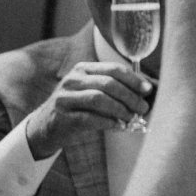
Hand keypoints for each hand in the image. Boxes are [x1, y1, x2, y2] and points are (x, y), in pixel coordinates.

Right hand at [22, 61, 154, 153]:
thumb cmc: (79, 107)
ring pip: (99, 99)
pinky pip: (89, 118)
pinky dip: (108, 122)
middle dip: (130, 96)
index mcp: (83, 69)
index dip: (134, 80)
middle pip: (108, 84)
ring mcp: (64, 97)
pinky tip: (118, 126)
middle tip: (143, 108)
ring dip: (120, 109)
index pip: (113, 69)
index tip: (148, 90)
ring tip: (132, 118)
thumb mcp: (93, 91)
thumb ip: (116, 88)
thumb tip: (148, 89)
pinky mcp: (62, 116)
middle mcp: (72, 80)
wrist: (46, 126)